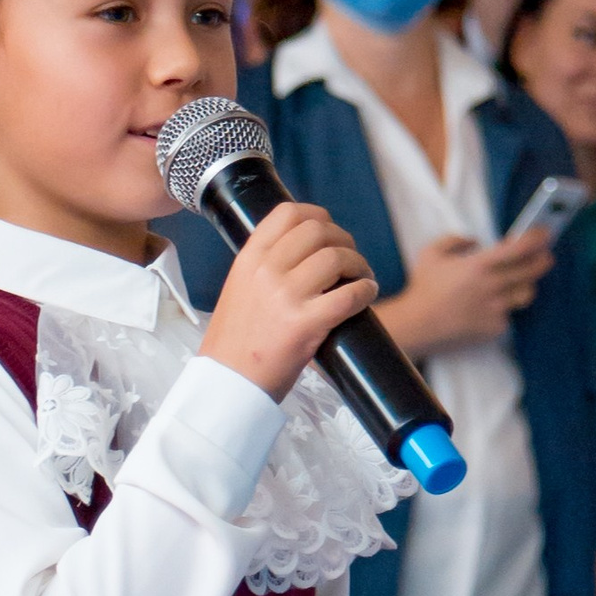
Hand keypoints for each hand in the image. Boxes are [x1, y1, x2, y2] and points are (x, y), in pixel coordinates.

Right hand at [200, 202, 377, 399]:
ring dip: (359, 265)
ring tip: (361, 277)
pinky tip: (367, 294)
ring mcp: (285, 296)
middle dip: (343, 240)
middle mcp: (266, 271)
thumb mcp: (239, 289)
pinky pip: (349, 295)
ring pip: (337, 258)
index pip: (287, 213)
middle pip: (318, 230)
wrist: (228, 382)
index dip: (317, 215)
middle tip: (350, 258)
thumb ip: (263, 267)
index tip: (328, 228)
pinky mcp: (305, 324)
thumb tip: (301, 252)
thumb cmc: (236, 342)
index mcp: (249, 259)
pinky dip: (365, 291)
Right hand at [376, 230, 550, 355]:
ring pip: (526, 294)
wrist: (417, 325)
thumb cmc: (423, 289)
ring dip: (527, 284)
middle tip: (545, 256)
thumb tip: (473, 240)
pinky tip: (492, 306)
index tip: (543, 234)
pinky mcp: (495, 328)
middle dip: (543, 260)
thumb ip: (454, 240)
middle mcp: (491, 286)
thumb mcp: (431, 254)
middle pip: (532, 271)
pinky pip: (509, 314)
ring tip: (522, 280)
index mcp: (478, 265)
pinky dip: (504, 308)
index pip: (518, 248)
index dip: (536, 239)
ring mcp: (495, 309)